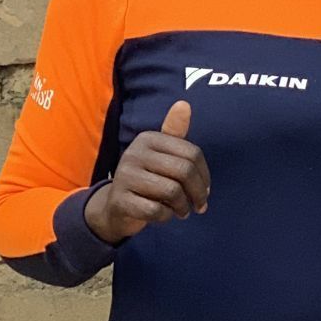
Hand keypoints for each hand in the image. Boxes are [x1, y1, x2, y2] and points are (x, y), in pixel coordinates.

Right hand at [86, 99, 208, 243]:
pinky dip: (166, 216)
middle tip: (199, 206)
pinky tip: (164, 215)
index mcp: (149, 139)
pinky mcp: (121, 200)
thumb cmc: (148, 179)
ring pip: (172, 191)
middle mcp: (135, 153)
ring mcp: (125, 176)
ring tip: (181, 211)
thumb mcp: (162, 155)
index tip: (205, 190)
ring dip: (182, 207)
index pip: (192, 154)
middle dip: (198, 193)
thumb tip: (184, 104)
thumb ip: (174, 133)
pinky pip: (156, 210)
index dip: (205, 176)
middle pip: (184, 171)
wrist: (116, 206)